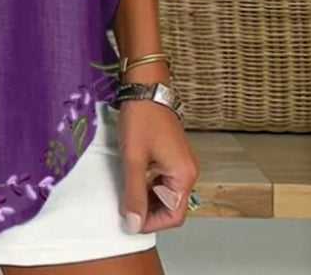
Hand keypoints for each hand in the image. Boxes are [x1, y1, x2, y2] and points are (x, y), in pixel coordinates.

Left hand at [116, 99, 199, 233]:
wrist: (145, 88)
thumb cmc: (141, 119)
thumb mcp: (134, 159)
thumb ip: (133, 193)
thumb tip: (133, 224)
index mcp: (184, 175)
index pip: (174, 215)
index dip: (151, 223)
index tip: (129, 221)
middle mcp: (188, 171)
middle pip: (171, 206)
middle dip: (148, 210)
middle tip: (123, 207)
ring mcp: (181, 162)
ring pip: (166, 192)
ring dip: (146, 197)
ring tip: (124, 192)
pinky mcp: (172, 154)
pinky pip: (163, 178)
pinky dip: (148, 183)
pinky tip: (131, 178)